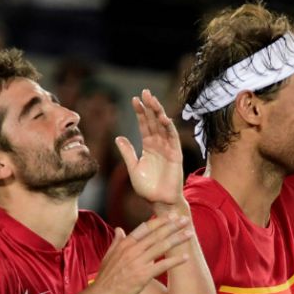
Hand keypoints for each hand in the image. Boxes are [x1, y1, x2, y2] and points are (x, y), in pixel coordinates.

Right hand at [93, 215, 191, 293]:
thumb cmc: (106, 278)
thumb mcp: (109, 255)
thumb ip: (117, 241)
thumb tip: (119, 229)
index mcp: (125, 244)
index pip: (146, 227)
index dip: (161, 221)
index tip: (172, 216)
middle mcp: (133, 250)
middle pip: (157, 234)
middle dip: (173, 226)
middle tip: (185, 220)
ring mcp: (138, 262)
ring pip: (162, 246)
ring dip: (178, 239)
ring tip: (190, 233)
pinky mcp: (143, 275)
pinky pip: (163, 265)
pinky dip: (175, 260)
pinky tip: (186, 257)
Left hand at [116, 89, 183, 204]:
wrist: (160, 202)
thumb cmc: (147, 188)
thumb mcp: (133, 168)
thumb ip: (127, 152)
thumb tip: (118, 137)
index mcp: (148, 146)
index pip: (144, 125)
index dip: (140, 112)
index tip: (134, 99)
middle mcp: (159, 144)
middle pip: (154, 121)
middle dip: (150, 106)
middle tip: (145, 92)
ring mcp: (168, 148)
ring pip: (164, 126)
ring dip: (159, 113)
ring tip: (152, 100)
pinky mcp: (176, 155)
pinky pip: (173, 138)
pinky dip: (169, 127)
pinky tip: (163, 117)